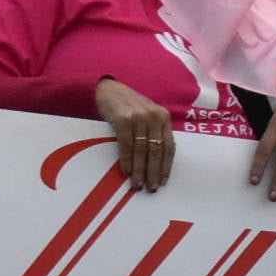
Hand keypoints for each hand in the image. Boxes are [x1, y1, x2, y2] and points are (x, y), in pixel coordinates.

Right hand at [94, 76, 174, 192]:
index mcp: (163, 116)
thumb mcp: (145, 115)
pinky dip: (126, 159)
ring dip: (139, 169)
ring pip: (142, 149)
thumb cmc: (126, 105)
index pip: (169, 146)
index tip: (162, 181)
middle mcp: (153, 116)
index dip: (166, 166)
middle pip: (156, 150)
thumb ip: (152, 131)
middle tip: (151, 188)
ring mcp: (138, 117)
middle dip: (154, 172)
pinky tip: (126, 170)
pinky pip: (126, 144)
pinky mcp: (122, 118)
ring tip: (137, 184)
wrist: (106, 88)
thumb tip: (155, 160)